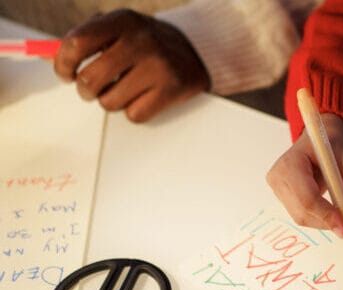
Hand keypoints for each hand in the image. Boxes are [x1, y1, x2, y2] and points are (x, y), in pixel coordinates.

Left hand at [54, 9, 209, 121]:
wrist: (196, 51)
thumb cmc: (147, 43)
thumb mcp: (119, 29)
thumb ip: (85, 39)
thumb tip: (45, 55)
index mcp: (123, 20)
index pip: (76, 43)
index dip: (63, 64)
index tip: (65, 73)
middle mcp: (141, 41)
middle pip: (90, 79)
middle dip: (85, 90)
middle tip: (91, 88)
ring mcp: (158, 66)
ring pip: (110, 102)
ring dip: (111, 101)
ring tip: (124, 90)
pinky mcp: (171, 89)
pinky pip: (134, 114)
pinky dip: (135, 110)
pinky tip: (144, 96)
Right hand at [266, 113, 342, 237]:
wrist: (319, 137)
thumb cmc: (333, 144)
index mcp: (292, 161)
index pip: (307, 196)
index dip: (326, 214)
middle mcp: (278, 176)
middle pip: (302, 211)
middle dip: (327, 221)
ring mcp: (277, 187)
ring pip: (301, 217)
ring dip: (324, 221)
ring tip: (342, 213)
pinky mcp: (281, 196)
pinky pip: (300, 214)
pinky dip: (318, 217)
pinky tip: (330, 209)